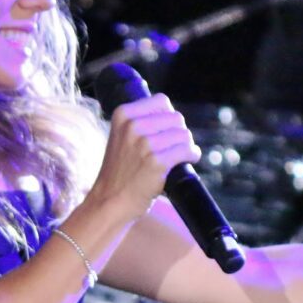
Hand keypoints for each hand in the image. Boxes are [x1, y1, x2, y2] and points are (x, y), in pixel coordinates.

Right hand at [87, 94, 201, 220]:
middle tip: (175, 146)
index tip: (168, 129)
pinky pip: (187, 150)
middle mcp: (132, 126)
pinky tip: (189, 159)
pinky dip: (192, 155)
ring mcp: (144, 144)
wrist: (110, 201)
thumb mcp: (121, 137)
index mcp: (123, 115)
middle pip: (176, 118)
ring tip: (181, 155)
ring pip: (184, 134)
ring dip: (187, 145)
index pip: (161, 101)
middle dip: (179, 132)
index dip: (169, 115)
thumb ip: (139, 123)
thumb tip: (172, 115)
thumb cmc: (119, 172)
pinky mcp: (156, 162)